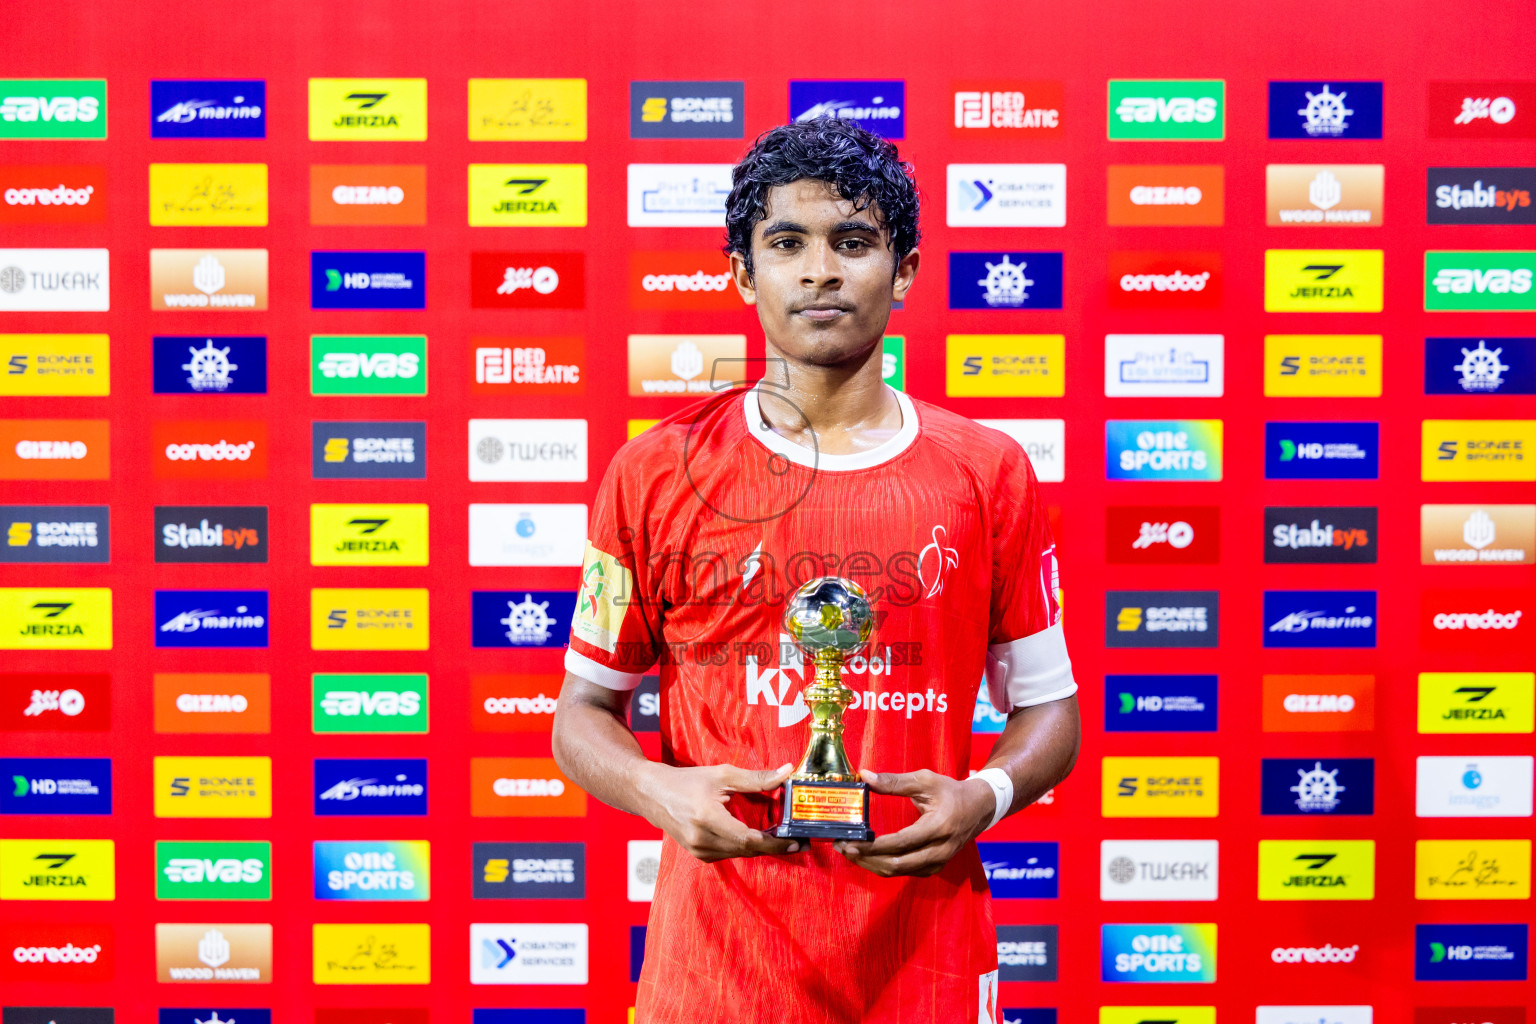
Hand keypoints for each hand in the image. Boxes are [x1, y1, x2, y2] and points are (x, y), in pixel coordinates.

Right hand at [639, 761, 800, 862]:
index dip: (774, 843)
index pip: (748, 838)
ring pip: (739, 854)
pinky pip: (729, 854)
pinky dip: (745, 848)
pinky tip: (759, 839)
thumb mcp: (722, 775)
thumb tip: (786, 773)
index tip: (796, 841)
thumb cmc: (687, 781)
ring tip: (783, 839)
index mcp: (707, 817)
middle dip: (774, 846)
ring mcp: (698, 850)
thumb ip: (756, 778)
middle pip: (747, 850)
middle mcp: (701, 839)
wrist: (652, 794)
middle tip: (798, 841)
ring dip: (762, 848)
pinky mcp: (699, 854)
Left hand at [833, 768, 994, 877]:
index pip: (902, 842)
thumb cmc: (951, 792)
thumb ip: (894, 781)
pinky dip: (882, 866)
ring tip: (848, 851)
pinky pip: (904, 873)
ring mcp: (937, 863)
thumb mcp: (925, 780)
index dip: (874, 845)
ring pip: (898, 872)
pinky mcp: (933, 868)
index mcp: (939, 827)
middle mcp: (940, 850)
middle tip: (843, 846)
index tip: (851, 840)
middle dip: (866, 857)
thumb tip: (864, 776)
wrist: (978, 809)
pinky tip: (866, 856)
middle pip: (897, 863)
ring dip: (870, 864)